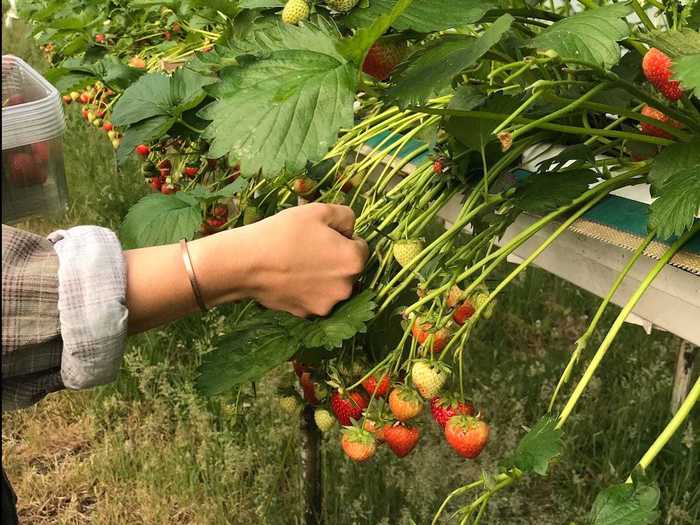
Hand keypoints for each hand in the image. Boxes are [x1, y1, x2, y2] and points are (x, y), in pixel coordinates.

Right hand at [237, 203, 368, 316]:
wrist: (247, 263)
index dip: (344, 237)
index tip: (323, 235)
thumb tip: (351, 228)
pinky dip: (306, 290)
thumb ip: (345, 216)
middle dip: (335, 259)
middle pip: (348, 269)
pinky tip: (289, 277)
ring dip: (323, 276)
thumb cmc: (284, 233)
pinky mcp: (307, 314)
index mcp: (354, 261)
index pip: (361, 246)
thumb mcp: (319, 211)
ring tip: (297, 263)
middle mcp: (347, 288)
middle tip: (309, 247)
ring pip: (331, 286)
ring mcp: (326, 304)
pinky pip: (313, 298)